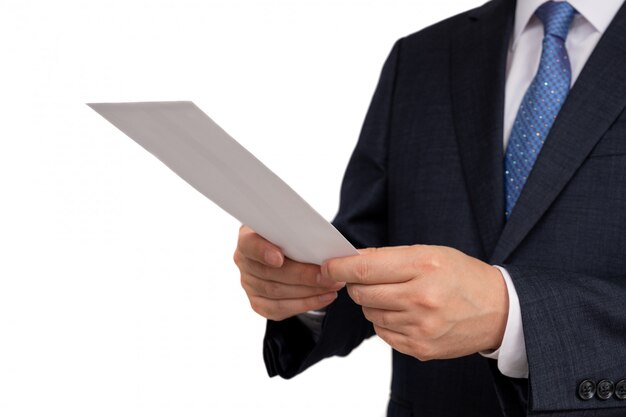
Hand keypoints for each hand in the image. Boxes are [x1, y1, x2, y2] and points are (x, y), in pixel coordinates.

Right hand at [233, 225, 344, 320]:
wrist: (291, 254)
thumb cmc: (292, 237)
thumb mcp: (293, 228)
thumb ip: (297, 233)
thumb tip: (317, 242)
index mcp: (248, 237)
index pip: (249, 244)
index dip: (262, 252)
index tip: (279, 258)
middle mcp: (244, 262)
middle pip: (270, 273)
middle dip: (302, 275)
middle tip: (328, 275)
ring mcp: (249, 284)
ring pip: (277, 292)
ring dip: (309, 290)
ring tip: (332, 285)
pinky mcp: (258, 303)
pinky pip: (280, 308)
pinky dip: (306, 304)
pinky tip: (325, 297)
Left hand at [321, 245, 507, 359]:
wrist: (498, 310)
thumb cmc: (462, 276)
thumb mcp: (430, 253)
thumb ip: (388, 257)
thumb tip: (351, 260)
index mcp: (424, 267)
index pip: (365, 269)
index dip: (340, 268)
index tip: (328, 266)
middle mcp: (422, 298)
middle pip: (362, 293)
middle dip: (357, 285)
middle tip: (368, 279)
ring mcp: (421, 327)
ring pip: (370, 314)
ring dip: (374, 304)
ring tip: (398, 296)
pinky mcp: (420, 348)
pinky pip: (383, 333)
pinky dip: (386, 322)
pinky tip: (405, 313)